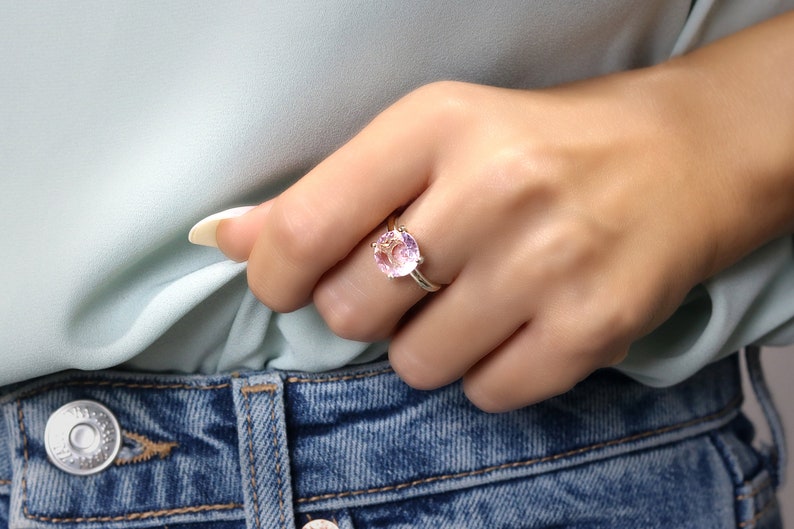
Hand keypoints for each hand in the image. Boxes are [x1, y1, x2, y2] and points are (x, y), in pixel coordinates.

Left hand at [215, 9, 793, 410]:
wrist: (676, 160)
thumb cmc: (537, 148)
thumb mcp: (429, 139)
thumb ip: (325, 194)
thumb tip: (225, 239)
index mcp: (436, 127)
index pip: (307, 229)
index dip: (276, 276)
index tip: (289, 284)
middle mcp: (494, 189)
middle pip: (355, 310)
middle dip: (366, 309)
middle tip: (411, 280)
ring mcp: (550, 261)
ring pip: (417, 363)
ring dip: (428, 344)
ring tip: (472, 299)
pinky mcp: (596, 325)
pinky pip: (487, 393)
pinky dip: (486, 372)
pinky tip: (516, 325)